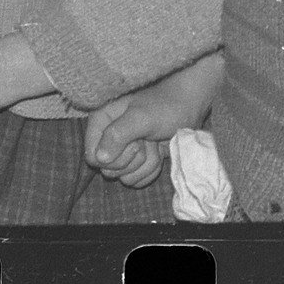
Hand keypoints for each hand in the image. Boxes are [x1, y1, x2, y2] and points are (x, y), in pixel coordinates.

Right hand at [84, 52, 222, 186]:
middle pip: (109, 170)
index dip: (112, 157)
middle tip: (147, 140)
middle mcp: (109, 138)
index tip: (132, 142)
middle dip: (134, 159)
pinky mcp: (139, 160)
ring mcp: (124, 150)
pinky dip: (152, 169)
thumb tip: (99, 159)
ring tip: (155, 143)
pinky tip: (159, 152)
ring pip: (125, 176)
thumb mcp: (141, 117)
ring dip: (146, 163)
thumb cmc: (166, 105)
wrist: (191, 105)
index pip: (92, 156)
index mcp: (102, 122)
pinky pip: (137, 179)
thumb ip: (117, 135)